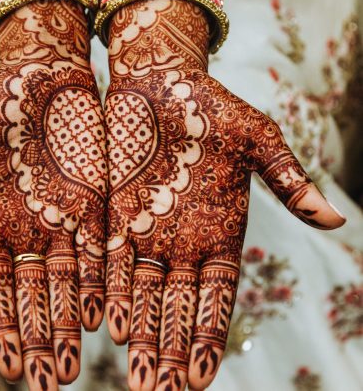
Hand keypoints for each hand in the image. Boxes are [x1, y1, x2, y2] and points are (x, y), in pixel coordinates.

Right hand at [0, 0, 106, 388]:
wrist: (45, 71)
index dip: (2, 325)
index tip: (10, 365)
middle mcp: (30, 229)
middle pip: (35, 296)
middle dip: (40, 339)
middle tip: (47, 383)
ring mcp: (65, 218)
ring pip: (70, 282)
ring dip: (71, 324)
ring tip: (75, 364)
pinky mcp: (97, 201)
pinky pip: (100, 250)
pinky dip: (101, 283)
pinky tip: (106, 315)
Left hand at [104, 0, 344, 390]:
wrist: (160, 82)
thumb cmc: (213, 107)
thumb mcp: (257, 139)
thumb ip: (287, 180)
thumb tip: (334, 220)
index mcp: (221, 230)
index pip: (216, 297)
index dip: (208, 335)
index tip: (199, 378)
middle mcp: (182, 239)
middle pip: (176, 306)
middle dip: (169, 349)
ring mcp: (145, 228)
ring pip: (141, 291)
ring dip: (139, 333)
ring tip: (136, 376)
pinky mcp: (113, 211)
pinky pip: (109, 258)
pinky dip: (109, 290)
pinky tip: (108, 322)